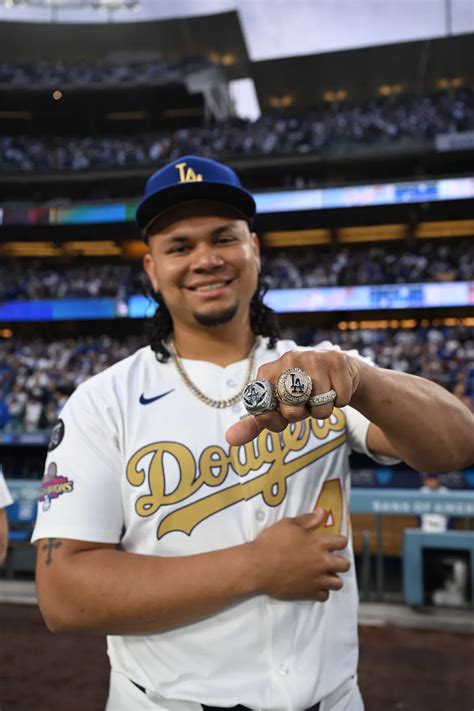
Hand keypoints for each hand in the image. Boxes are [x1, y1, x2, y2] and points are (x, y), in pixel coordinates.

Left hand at [227, 348, 363, 445]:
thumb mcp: (277, 407)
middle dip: (302, 414)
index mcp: (266, 372)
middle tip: (304, 403)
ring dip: (323, 409)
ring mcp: (311, 357)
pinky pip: (339, 399)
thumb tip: (230, 439)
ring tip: (319, 395)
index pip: (265, 411)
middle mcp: (286, 360)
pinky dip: (340, 400)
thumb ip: (254, 424)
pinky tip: (334, 387)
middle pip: (292, 411)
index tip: (283, 410)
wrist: (335, 373)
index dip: (278, 419)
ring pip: (319, 406)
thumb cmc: (301, 393)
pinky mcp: (335, 360)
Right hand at [250, 508, 349, 601]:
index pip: (342, 542)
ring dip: (332, 578)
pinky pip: (325, 596)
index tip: (333, 542)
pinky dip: (321, 591)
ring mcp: (317, 580)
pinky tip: (313, 585)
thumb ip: (308, 519)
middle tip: (330, 559)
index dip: (339, 541)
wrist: (258, 566)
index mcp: (320, 543)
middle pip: (345, 565)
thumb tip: (322, 512)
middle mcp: (323, 562)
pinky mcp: (309, 593)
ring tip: (323, 574)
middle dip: (340, 561)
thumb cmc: (272, 542)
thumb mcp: (288, 524)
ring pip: (338, 583)